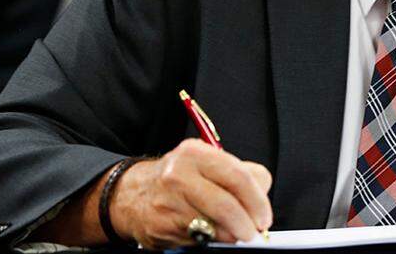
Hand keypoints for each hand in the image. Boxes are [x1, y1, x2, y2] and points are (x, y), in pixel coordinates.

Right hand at [110, 139, 272, 249]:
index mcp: (195, 154)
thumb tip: (262, 192)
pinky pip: (197, 239)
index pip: (237, 176)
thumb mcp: (206, 163)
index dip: (257, 200)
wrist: (131, 194)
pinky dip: (210, 240)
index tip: (264, 215)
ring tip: (233, 232)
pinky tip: (209, 234)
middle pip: (225, 204)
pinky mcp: (162, 226)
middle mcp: (179, 175)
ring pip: (213, 226)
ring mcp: (168, 202)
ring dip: (230, 234)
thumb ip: (238, 172)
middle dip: (246, 223)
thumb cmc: (178, 179)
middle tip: (254, 231)